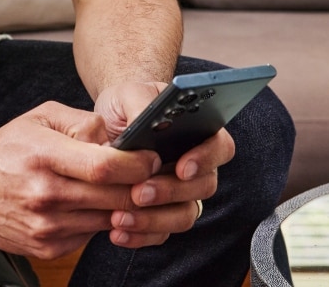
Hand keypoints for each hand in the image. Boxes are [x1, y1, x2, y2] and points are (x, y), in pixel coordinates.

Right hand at [0, 101, 160, 258]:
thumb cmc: (6, 148)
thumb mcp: (40, 117)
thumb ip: (81, 122)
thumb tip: (116, 138)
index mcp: (44, 155)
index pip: (104, 166)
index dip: (136, 163)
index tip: (151, 156)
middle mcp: (46, 194)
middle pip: (114, 197)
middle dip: (142, 187)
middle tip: (153, 174)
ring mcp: (47, 226)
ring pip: (108, 219)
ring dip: (126, 205)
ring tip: (128, 187)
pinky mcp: (48, 247)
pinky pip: (91, 234)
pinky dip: (102, 218)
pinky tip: (97, 202)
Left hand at [95, 82, 235, 247]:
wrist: (108, 122)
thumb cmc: (126, 102)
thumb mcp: (130, 93)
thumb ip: (143, 105)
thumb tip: (148, 124)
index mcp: (199, 130)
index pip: (220, 146)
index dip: (206, 159)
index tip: (182, 167)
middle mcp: (197, 163)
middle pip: (203, 186)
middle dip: (171, 192)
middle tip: (140, 192)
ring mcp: (182, 190)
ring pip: (184, 215)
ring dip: (154, 220)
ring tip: (121, 216)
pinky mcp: (162, 211)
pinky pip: (161, 232)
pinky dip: (140, 235)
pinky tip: (118, 231)